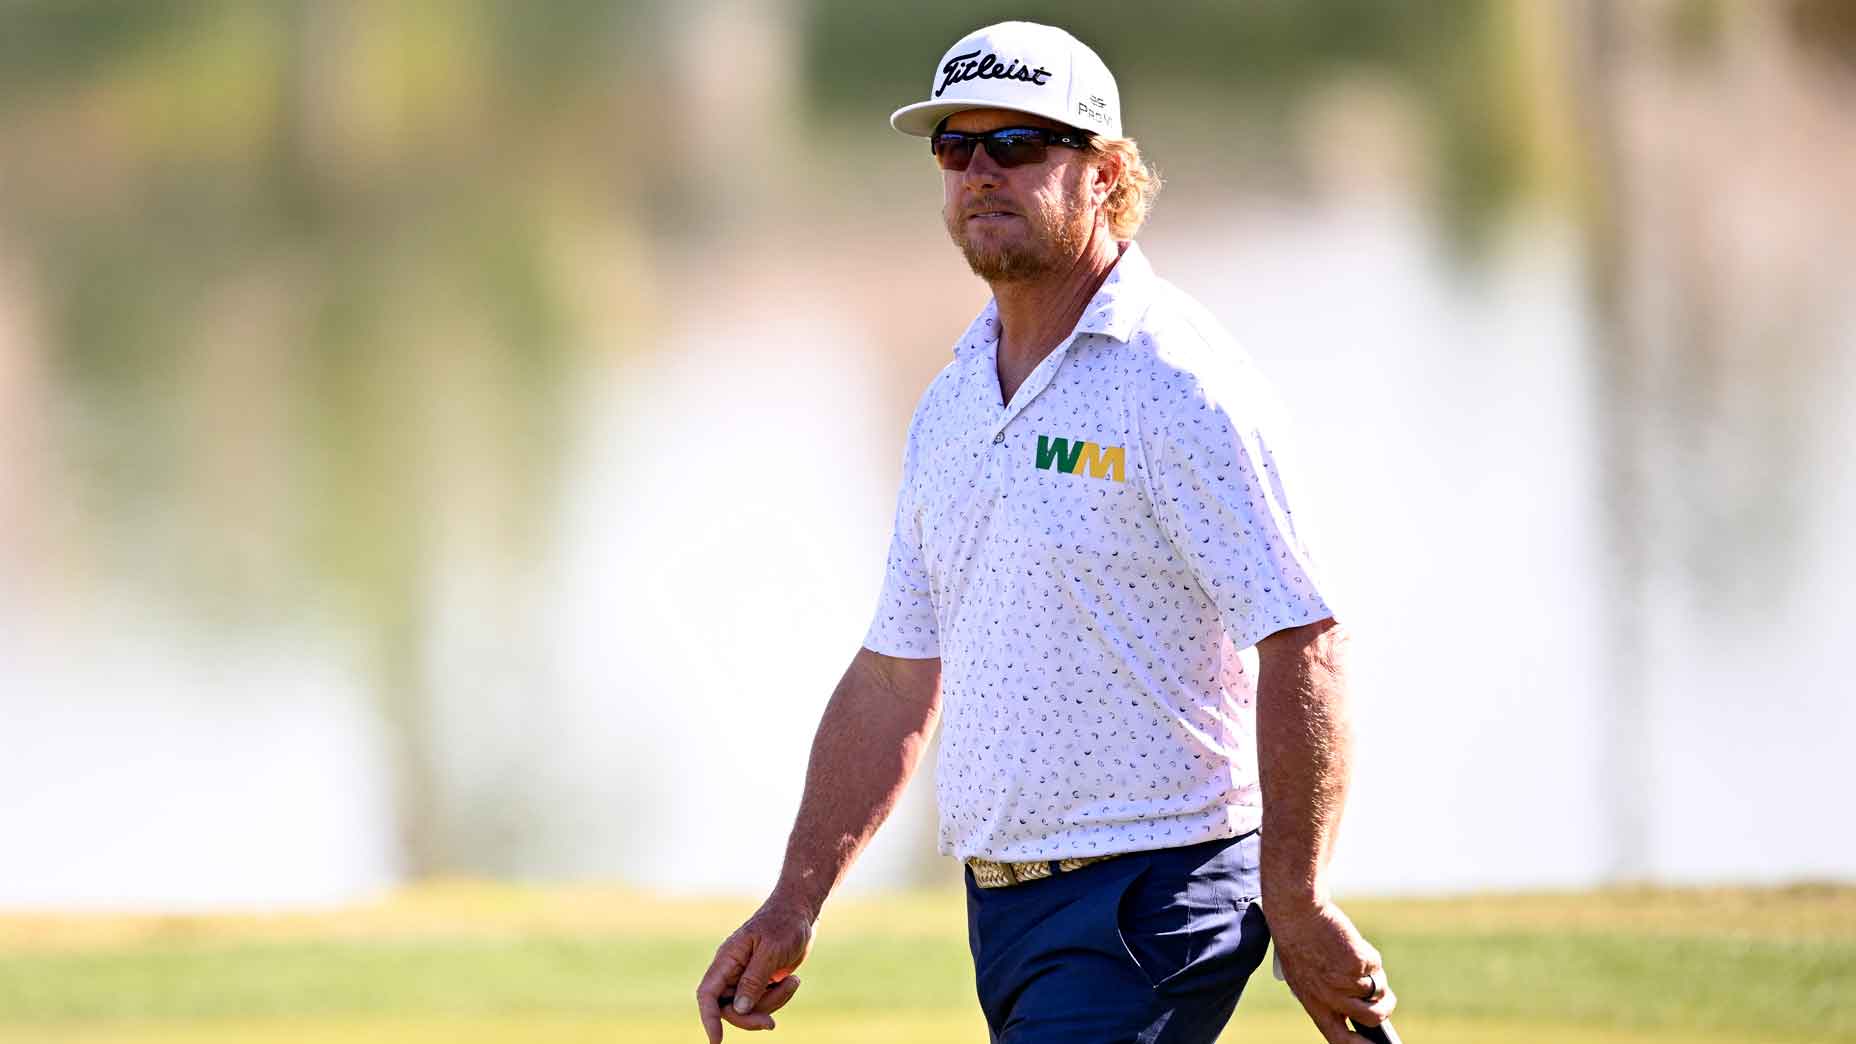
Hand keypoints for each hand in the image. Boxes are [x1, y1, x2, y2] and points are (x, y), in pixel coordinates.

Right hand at [695, 895, 815, 1042]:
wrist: (801, 911)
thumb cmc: (785, 923)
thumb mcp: (771, 950)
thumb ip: (754, 980)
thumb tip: (739, 1009)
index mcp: (727, 958)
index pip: (708, 993)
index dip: (708, 1018)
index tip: (716, 1041)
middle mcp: (732, 970)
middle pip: (729, 1008)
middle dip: (750, 1018)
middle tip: (771, 1024)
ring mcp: (746, 977)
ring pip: (749, 1008)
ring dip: (772, 1003)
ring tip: (793, 982)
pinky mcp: (760, 981)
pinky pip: (764, 1003)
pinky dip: (779, 998)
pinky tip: (793, 980)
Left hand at [1266, 899, 1396, 1043]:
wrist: (1296, 913)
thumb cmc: (1298, 942)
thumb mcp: (1304, 976)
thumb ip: (1327, 995)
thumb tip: (1361, 1005)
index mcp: (1315, 1005)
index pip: (1340, 1039)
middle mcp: (1332, 998)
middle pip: (1372, 1017)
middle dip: (1384, 1009)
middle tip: (1386, 999)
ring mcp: (1346, 981)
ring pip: (1378, 989)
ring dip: (1375, 976)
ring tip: (1356, 958)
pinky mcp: (1358, 963)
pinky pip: (1375, 965)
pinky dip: (1369, 955)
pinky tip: (1349, 943)